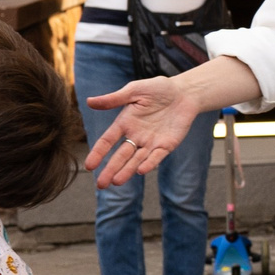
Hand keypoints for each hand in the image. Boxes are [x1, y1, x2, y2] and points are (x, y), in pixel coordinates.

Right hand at [83, 77, 204, 185]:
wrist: (185, 93)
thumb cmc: (158, 89)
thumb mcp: (134, 91)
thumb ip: (114, 99)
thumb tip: (89, 102)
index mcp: (124, 123)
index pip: (107, 141)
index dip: (98, 153)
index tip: (89, 166)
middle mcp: (135, 136)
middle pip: (121, 156)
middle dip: (110, 170)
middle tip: (100, 185)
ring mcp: (151, 142)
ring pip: (136, 160)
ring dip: (127, 171)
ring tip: (116, 182)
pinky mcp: (166, 145)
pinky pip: (156, 157)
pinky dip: (149, 163)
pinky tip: (140, 171)